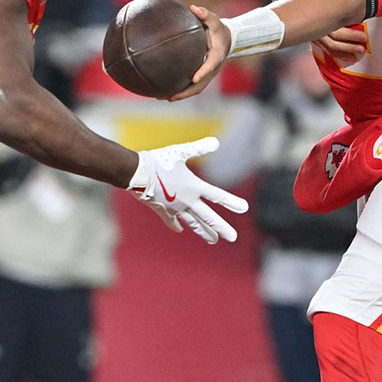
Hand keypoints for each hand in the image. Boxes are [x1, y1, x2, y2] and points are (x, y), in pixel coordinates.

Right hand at [128, 137, 248, 242]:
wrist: (137, 173)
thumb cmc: (159, 161)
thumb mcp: (180, 152)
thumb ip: (199, 148)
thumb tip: (216, 142)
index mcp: (194, 187)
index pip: (218, 196)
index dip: (232, 202)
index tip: (244, 208)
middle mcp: (188, 200)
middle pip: (208, 217)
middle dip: (221, 227)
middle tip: (233, 237)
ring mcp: (175, 208)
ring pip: (193, 223)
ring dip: (204, 232)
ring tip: (213, 240)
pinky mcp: (162, 210)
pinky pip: (172, 220)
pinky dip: (176, 225)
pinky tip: (180, 230)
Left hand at [169, 5, 230, 99]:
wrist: (227, 39)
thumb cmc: (218, 29)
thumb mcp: (214, 20)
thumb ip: (205, 14)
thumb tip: (193, 7)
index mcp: (217, 55)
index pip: (211, 65)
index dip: (203, 72)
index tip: (194, 79)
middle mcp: (213, 68)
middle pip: (201, 85)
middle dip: (186, 92)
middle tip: (170, 96)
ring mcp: (208, 74)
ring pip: (195, 89)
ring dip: (180, 95)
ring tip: (162, 96)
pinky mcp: (202, 75)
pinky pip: (191, 85)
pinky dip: (180, 89)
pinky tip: (164, 90)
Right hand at [278, 0, 368, 65]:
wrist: (286, 4)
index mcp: (313, 15)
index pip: (330, 25)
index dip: (346, 31)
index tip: (362, 26)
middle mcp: (313, 28)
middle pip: (332, 39)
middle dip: (349, 41)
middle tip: (364, 40)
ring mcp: (314, 34)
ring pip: (331, 46)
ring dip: (346, 49)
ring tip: (361, 51)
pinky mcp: (317, 36)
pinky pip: (328, 48)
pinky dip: (339, 53)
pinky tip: (351, 57)